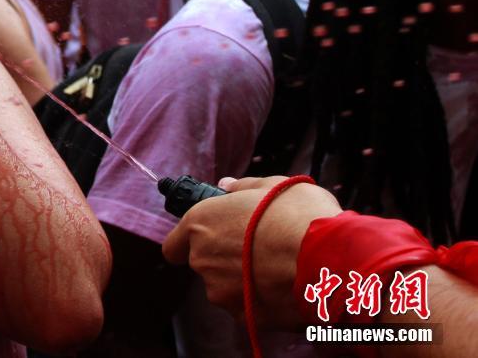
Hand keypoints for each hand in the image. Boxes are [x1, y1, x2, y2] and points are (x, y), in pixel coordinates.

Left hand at [162, 176, 341, 326]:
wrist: (326, 261)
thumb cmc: (298, 215)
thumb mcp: (273, 186)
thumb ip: (243, 187)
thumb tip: (227, 186)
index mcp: (201, 223)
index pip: (174, 244)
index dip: (188, 242)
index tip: (207, 238)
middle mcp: (202, 259)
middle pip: (204, 264)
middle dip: (224, 258)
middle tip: (257, 246)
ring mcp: (220, 291)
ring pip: (225, 286)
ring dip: (242, 279)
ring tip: (277, 265)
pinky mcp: (243, 315)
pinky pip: (246, 306)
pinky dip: (259, 299)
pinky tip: (284, 285)